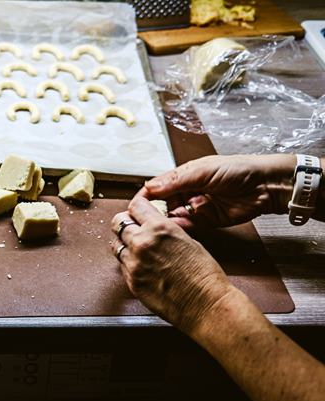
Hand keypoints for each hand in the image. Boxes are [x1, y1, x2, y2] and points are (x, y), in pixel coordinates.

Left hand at [111, 197, 235, 333]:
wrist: (206, 305)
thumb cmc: (204, 276)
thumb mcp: (187, 240)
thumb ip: (165, 231)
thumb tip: (153, 226)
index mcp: (159, 228)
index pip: (135, 206)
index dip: (136, 207)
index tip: (137, 210)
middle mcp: (142, 242)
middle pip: (118, 222)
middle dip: (125, 223)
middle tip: (133, 227)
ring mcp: (134, 262)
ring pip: (116, 244)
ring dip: (124, 243)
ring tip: (137, 249)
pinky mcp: (131, 281)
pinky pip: (122, 265)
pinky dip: (128, 263)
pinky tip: (143, 266)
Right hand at [138, 154, 294, 229]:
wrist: (265, 185)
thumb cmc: (236, 170)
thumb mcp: (202, 171)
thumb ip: (175, 181)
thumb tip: (150, 187)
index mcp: (182, 177)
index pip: (156, 188)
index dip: (145, 196)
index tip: (134, 206)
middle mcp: (186, 192)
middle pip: (161, 205)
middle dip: (152, 212)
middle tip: (142, 221)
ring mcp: (195, 208)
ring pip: (172, 217)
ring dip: (165, 222)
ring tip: (155, 228)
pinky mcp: (206, 222)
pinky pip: (188, 227)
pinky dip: (180, 229)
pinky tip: (172, 230)